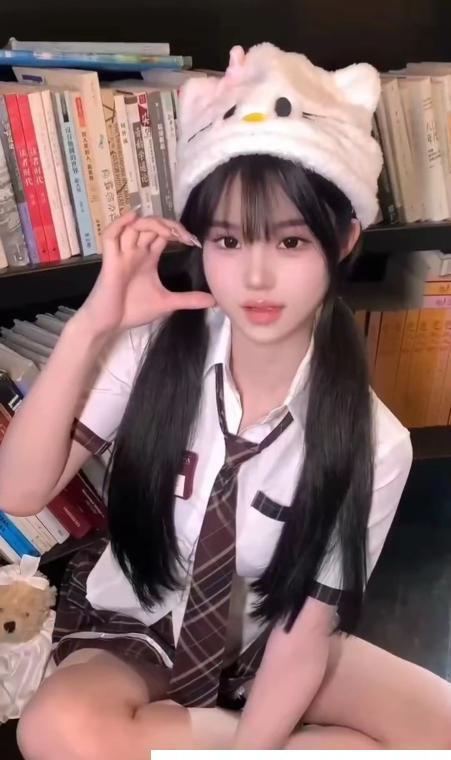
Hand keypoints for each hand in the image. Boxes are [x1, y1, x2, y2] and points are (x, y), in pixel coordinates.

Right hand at [80, 211, 214, 334]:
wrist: (110, 324)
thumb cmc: (133, 310)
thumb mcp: (167, 303)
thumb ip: (188, 300)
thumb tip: (213, 301)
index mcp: (148, 257)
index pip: (163, 234)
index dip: (178, 231)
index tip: (194, 241)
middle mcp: (135, 251)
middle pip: (150, 225)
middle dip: (169, 225)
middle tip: (186, 236)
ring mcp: (122, 254)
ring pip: (134, 226)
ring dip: (152, 223)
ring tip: (170, 231)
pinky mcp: (110, 261)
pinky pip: (111, 236)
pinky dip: (120, 223)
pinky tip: (134, 217)